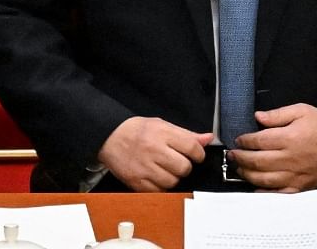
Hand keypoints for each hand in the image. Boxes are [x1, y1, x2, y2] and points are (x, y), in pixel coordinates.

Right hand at [96, 116, 212, 191]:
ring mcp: (144, 168)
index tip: (196, 155)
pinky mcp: (136, 181)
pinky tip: (156, 177)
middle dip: (185, 167)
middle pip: (184, 167)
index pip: (192, 147)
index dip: (199, 154)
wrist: (109, 137)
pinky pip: (158, 191)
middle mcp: (154, 150)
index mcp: (162, 134)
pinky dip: (161, 186)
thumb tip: (208, 139)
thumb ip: (186, 134)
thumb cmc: (137, 130)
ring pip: (172, 182)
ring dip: (173, 177)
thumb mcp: (162, 125)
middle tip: (178, 162)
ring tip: (166, 169)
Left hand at [227, 103, 316, 191]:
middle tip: (232, 155)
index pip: (258, 141)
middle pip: (257, 161)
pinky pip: (278, 193)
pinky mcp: (301, 186)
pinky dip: (264, 192)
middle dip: (240, 158)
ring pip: (264, 179)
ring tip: (239, 168)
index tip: (238, 140)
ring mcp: (295, 175)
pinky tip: (255, 187)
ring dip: (247, 174)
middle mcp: (290, 158)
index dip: (245, 141)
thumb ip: (277, 114)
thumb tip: (257, 117)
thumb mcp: (301, 110)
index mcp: (290, 138)